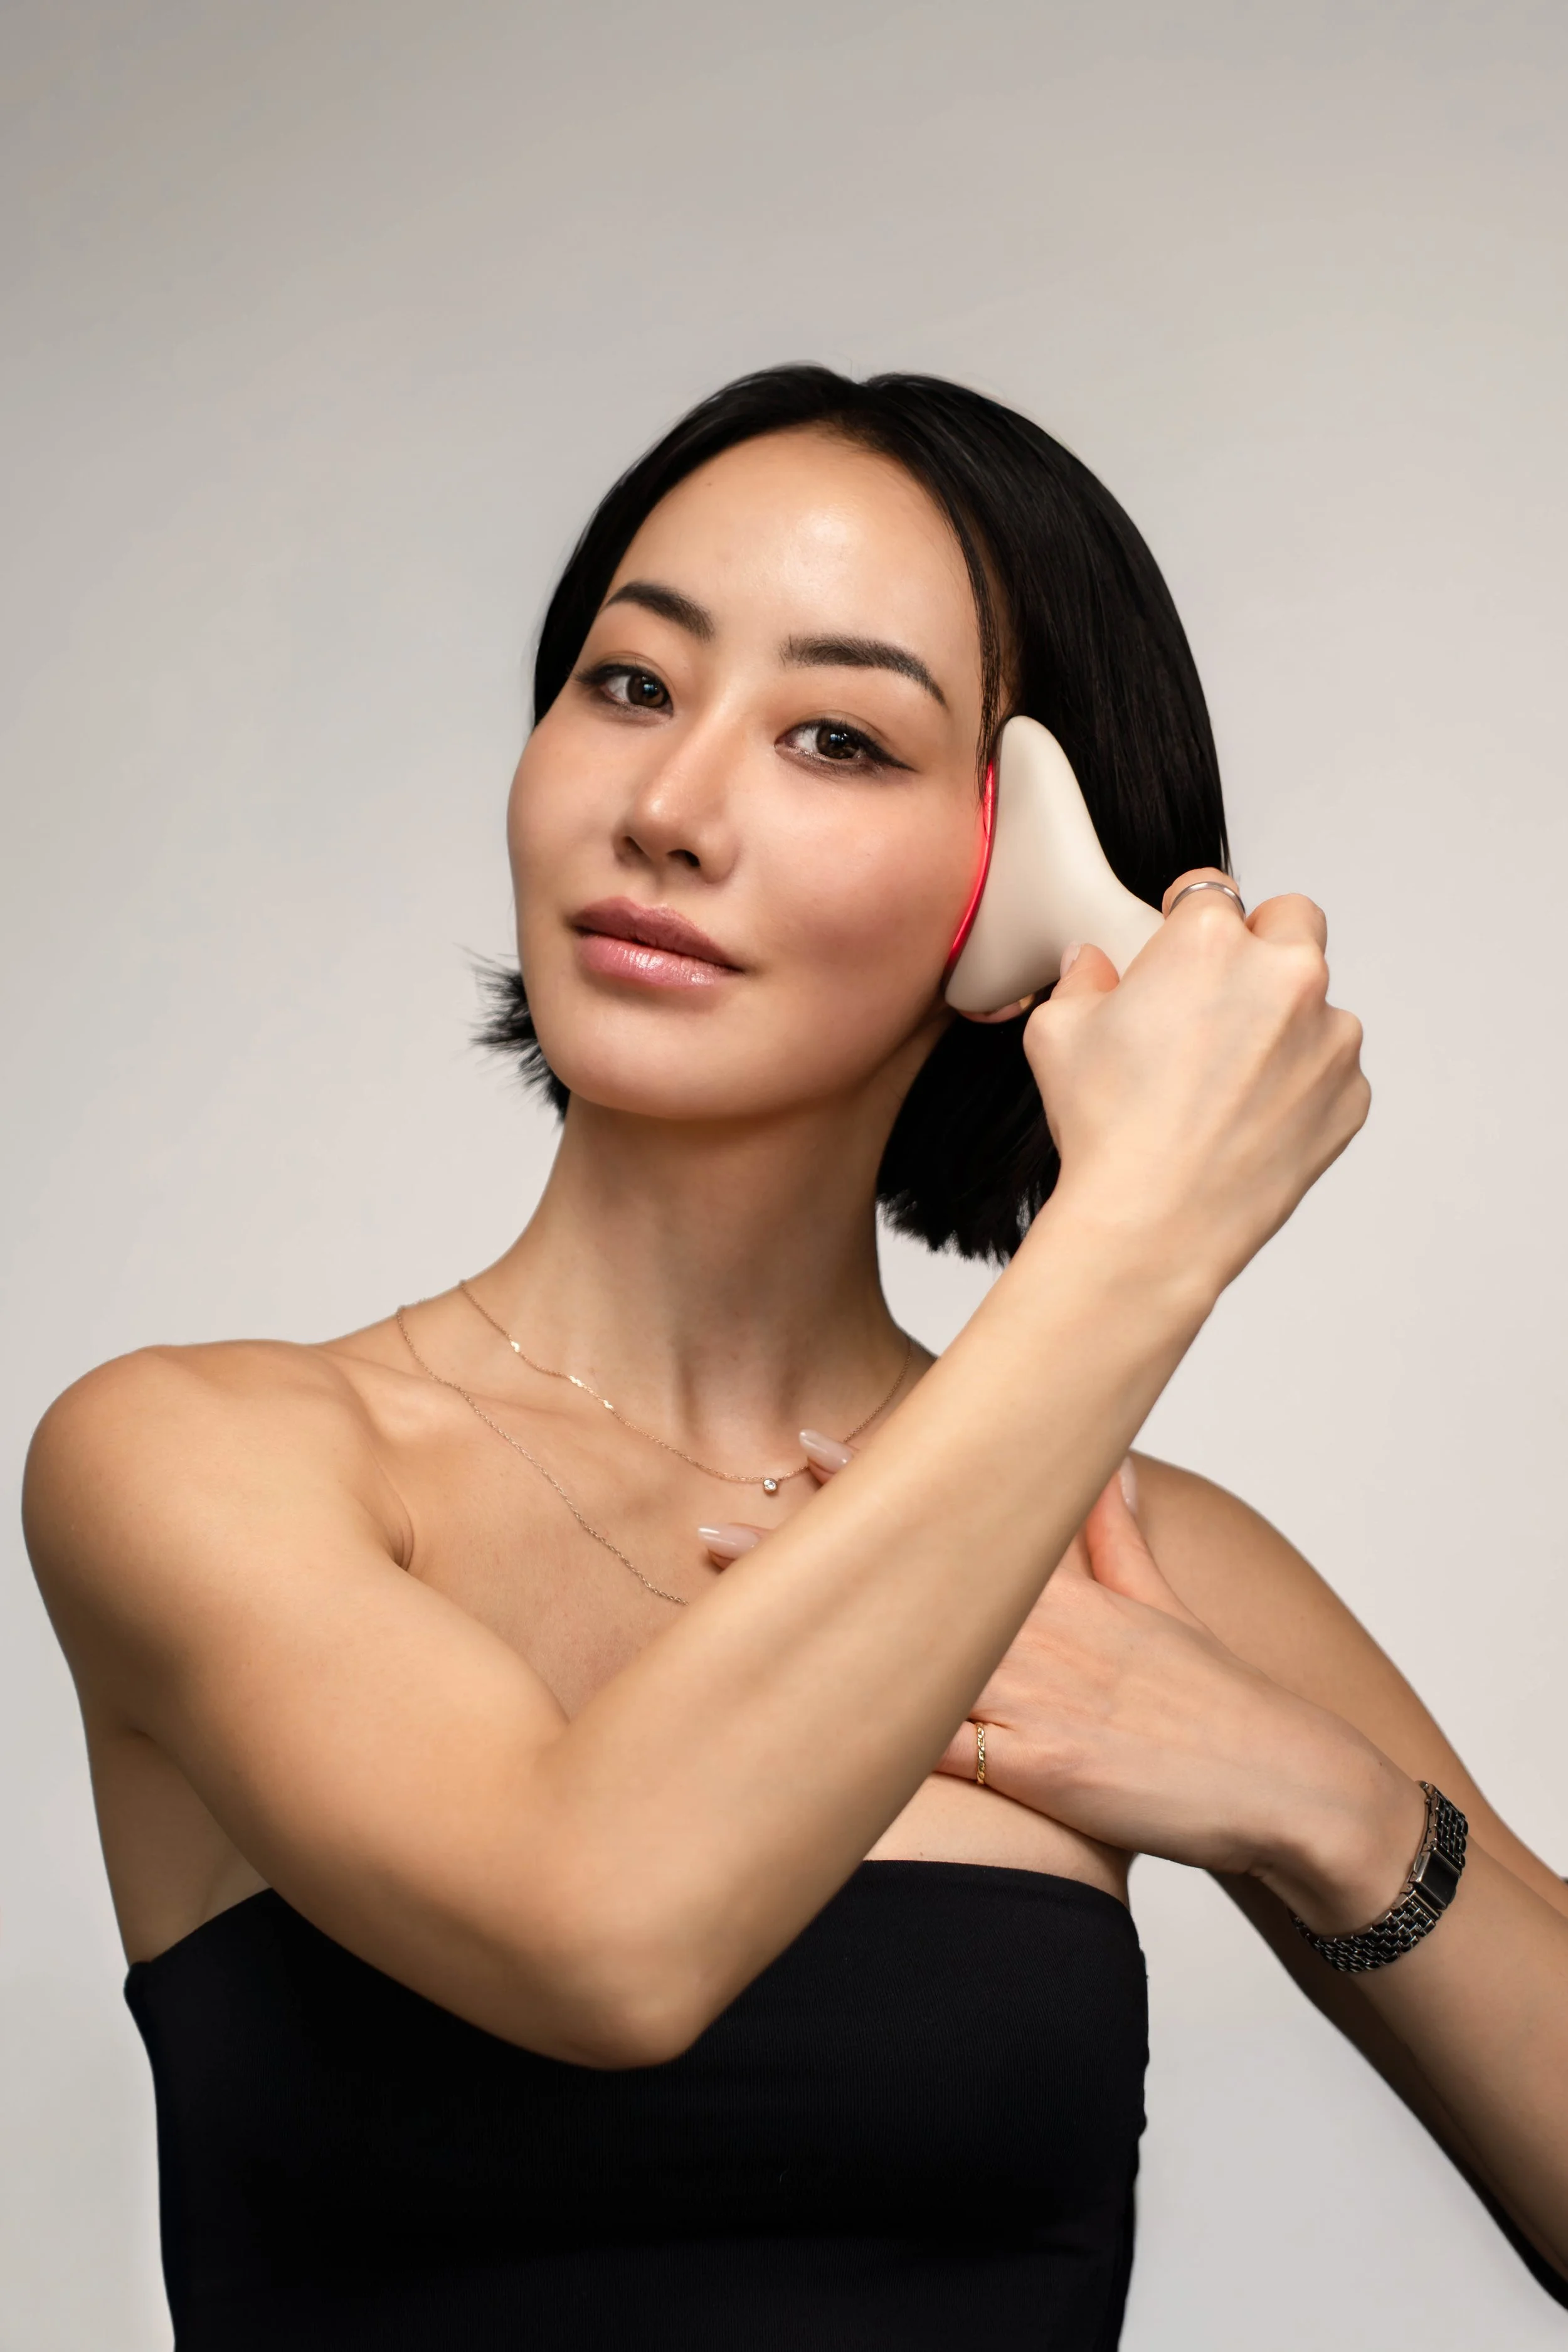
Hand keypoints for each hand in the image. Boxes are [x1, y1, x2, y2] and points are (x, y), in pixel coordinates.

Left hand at [708, 1444, 1425, 1936]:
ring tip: (727, 1611)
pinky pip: (944, 1756)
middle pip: (905, 1579)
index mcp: (1062, 1592)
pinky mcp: (1046, 1771)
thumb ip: (1117, 1537)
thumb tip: (1101, 1464)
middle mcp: (1040, 1633)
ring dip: (816, 1633)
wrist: (1289, 1782)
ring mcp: (1039, 1699)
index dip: (874, 1481)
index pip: (954, 1519)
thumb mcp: (1166, 1603)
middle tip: (713, 1527)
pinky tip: (808, 1733)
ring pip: (905, 1655)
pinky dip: (878, 1741)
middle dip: (806, 1552)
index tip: (804, 1446)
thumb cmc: (1217, 1701)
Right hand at [1025, 873, 1369, 1296]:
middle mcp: (1286, 975)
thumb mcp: (1057, 1033)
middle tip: (1220, 994)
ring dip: (1283, 1021)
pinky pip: (1331, 1068)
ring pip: (1316, 1001)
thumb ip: (1080, 979)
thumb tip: (1092, 966)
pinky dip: (1299, 1083)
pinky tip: (1248, 1119)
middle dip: (1261, 943)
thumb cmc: (1105, 1127)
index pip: (1211, 891)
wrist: (1154, 1222)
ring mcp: (1330, 1036)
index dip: (1187, 918)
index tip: (1180, 945)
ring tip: (1227, 1080)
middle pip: (1292, 919)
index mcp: (1210, 942)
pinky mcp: (1351, 1094)